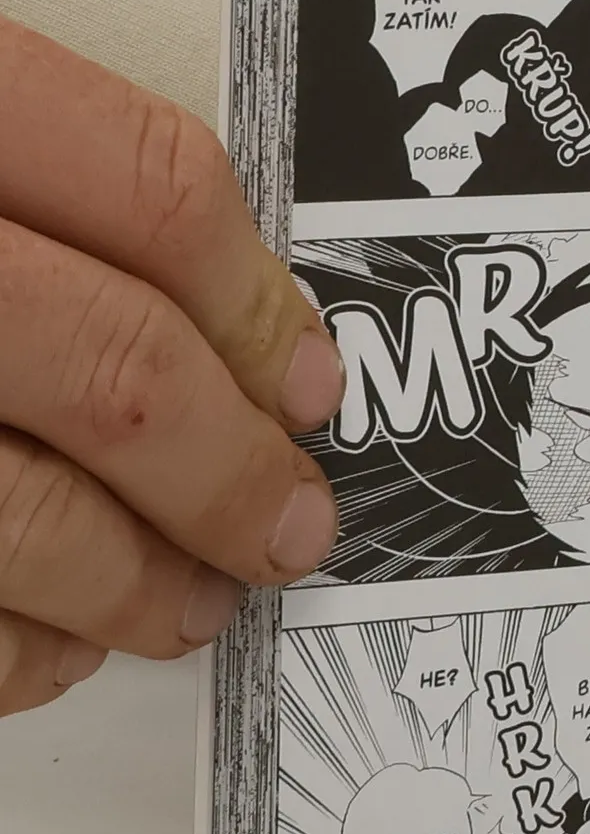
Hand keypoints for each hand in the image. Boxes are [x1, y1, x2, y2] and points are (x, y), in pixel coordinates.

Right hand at [0, 19, 344, 716]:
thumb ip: (51, 187)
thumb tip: (248, 337)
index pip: (150, 188)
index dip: (258, 305)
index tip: (315, 390)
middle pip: (115, 369)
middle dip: (231, 475)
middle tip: (292, 529)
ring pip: (25, 515)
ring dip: (135, 583)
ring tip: (186, 603)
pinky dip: (11, 646)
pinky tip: (49, 637)